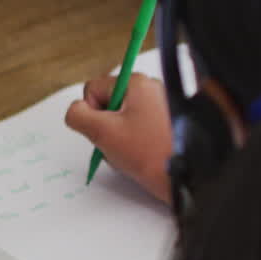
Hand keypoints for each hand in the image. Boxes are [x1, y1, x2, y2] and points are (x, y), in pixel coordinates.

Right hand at [64, 73, 172, 202]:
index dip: (92, 113)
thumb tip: (75, 110)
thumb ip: (78, 116)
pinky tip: (142, 155)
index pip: (93, 89)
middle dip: (106, 127)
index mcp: (136, 83)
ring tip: (133, 152)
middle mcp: (150, 88)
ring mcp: (160, 105)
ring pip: (121, 118)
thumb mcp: (103, 133)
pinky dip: (133, 142)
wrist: (186, 177)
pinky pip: (136, 127)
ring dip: (118, 137)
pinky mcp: (165, 122)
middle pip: (108, 104)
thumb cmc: (151, 154)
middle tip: (120, 144)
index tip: (105, 130)